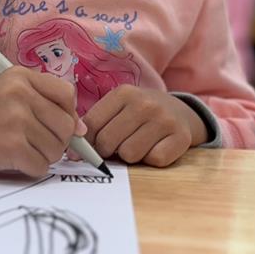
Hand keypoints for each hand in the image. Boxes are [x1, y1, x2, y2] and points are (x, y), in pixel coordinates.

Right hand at [0, 67, 85, 177]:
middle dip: (56, 141)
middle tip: (31, 141)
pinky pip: (42, 166)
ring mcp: (15, 119)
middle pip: (66, 125)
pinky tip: (12, 160)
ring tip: (18, 149)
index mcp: (20, 76)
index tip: (52, 124)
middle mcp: (19, 92)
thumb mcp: (12, 98)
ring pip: (57, 149)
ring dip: (42, 156)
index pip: (67, 94)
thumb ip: (47, 106)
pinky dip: (31, 169)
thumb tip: (82, 130)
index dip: (66, 114)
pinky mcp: (11, 146)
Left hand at [82, 86, 207, 167]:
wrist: (180, 111)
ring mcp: (164, 119)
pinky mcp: (181, 137)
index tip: (84, 151)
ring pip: (130, 154)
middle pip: (107, 142)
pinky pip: (154, 160)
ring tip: (137, 145)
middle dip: (107, 151)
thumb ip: (96, 124)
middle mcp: (144, 103)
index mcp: (123, 93)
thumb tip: (72, 153)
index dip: (85, 143)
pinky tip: (154, 148)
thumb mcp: (118, 108)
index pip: (91, 124)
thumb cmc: (140, 113)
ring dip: (130, 157)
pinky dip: (152, 160)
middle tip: (116, 147)